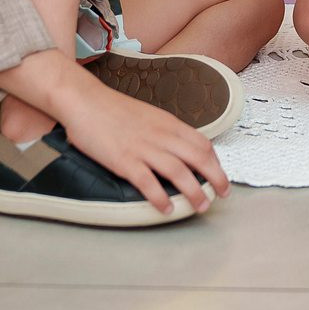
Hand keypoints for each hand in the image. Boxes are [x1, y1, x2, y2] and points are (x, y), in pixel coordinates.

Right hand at [59, 79, 230, 213]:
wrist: (85, 101)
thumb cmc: (113, 109)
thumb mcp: (148, 115)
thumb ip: (164, 131)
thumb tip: (178, 147)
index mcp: (168, 123)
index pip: (202, 143)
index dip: (216, 162)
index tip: (220, 175)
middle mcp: (160, 135)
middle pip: (198, 158)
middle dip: (216, 178)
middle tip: (223, 193)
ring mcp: (143, 148)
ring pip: (178, 172)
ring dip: (194, 192)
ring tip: (201, 205)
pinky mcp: (124, 160)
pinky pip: (147, 182)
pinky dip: (160, 198)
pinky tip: (166, 209)